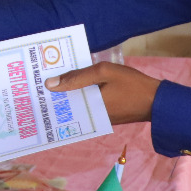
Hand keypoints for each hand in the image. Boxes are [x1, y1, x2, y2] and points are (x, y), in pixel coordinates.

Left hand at [46, 63, 160, 125]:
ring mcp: (98, 118)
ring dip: (66, 94)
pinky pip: (87, 105)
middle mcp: (90, 117)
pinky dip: (80, 95)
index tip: (32, 88)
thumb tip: (50, 84)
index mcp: (87, 108)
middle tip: (36, 82)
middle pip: (66, 105)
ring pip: (76, 104)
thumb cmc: (131, 85)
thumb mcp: (104, 72)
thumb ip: (78, 77)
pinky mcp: (106, 115)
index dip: (46, 95)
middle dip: (54, 94)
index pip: (60, 103)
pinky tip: (74, 83)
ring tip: (51, 80)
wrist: (158, 101)